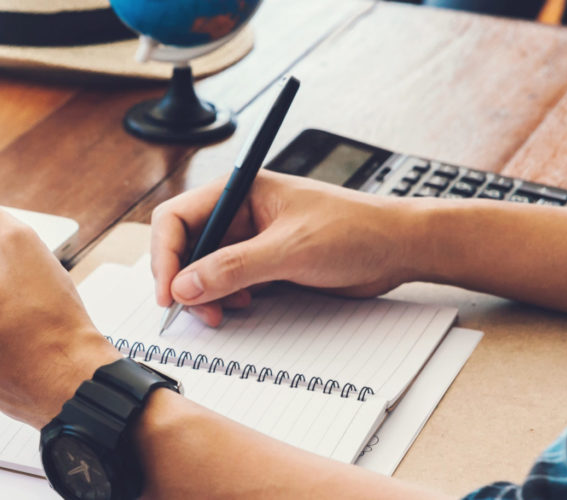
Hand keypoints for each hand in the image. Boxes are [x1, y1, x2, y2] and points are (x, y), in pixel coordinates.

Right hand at [151, 171, 423, 325]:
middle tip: (194, 311)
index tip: (169, 292)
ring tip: (223, 312)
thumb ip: (233, 268)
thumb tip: (185, 286)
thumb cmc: (356, 229)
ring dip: (205, 294)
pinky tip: (244, 305)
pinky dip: (225, 298)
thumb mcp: (290, 250)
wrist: (400, 248)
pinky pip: (227, 282)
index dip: (166, 255)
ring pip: (203, 269)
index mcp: (237, 192)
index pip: (177, 218)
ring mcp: (250, 239)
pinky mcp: (264, 263)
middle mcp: (238, 213)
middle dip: (184, 280)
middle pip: (184, 246)